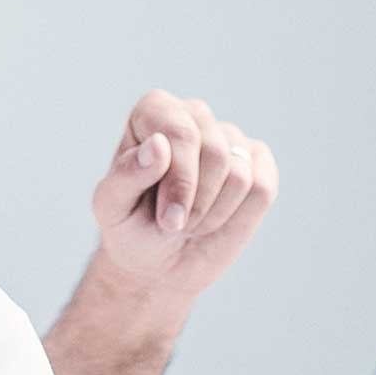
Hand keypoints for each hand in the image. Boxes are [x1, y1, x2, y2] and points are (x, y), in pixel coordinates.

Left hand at [91, 89, 278, 295]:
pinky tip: (216, 218)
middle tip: (174, 225)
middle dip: (196, 202)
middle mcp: (194, 115)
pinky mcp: (257, 163)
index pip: (181, 132)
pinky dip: (239, 216)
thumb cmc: (129, 228)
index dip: (180, 180)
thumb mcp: (112, 208)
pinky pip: (263, 188)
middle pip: (215, 153)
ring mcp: (229, 137)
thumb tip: (159, 144)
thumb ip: (128, 174)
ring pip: (239, 174)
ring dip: (213, 214)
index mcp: (154, 112)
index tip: (168, 219)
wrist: (157, 262)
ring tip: (190, 222)